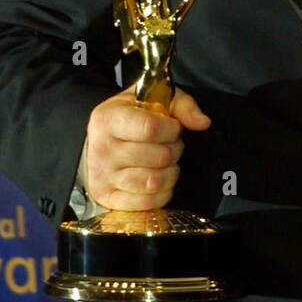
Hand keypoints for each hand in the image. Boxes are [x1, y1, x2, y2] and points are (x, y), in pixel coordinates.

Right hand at [84, 83, 210, 209]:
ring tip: (164, 162)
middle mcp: (101, 148)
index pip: (150, 128)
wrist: (99, 142)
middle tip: (168, 145)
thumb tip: (202, 123)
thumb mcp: (152, 99)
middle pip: (159, 156)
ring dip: (170, 172)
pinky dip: (162, 193)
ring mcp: (103, 176)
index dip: (171, 129)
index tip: (172, 128)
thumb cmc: (129, 120)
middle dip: (174, 150)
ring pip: (155, 181)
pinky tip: (158, 179)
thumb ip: (181, 106)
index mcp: (108, 119)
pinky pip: (149, 202)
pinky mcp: (108, 198)